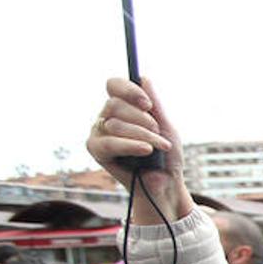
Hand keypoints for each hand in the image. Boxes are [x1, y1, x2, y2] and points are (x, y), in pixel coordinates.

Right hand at [86, 77, 192, 223]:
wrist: (166, 184)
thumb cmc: (166, 156)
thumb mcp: (166, 127)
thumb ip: (154, 105)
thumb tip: (144, 78)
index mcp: (123, 107)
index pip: (114, 85)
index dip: (129, 90)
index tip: (148, 105)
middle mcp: (107, 117)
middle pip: (114, 104)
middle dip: (142, 119)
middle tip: (158, 132)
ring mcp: (100, 133)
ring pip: (114, 124)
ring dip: (142, 136)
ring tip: (159, 147)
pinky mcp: (96, 150)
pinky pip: (109, 143)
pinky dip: (131, 145)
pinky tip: (146, 151)